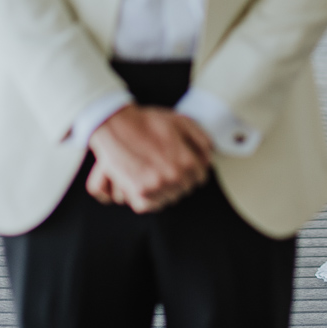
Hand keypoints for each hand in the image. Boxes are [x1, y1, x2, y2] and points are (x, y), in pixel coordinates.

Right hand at [86, 105, 211, 212]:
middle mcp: (174, 177)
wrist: (117, 125)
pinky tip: (147, 185)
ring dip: (165, 189)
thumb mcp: (181, 122)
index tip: (184, 164)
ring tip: (156, 174)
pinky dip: (149, 198)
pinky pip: (151, 205)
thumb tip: (209, 155)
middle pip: (185, 189)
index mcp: (187, 161)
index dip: (193, 169)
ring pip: (169, 198)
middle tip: (167, 167)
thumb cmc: (147, 122)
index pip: (200, 177)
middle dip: (179, 179)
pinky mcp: (138, 193)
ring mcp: (156, 187)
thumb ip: (200, 139)